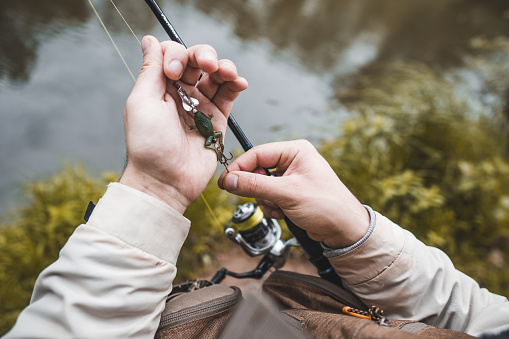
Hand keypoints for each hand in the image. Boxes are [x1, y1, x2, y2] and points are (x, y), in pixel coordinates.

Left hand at [120, 36, 247, 213]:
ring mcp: (201, 105)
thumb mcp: (142, 102)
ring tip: (227, 72)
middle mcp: (180, 92)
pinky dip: (236, 84)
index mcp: (159, 86)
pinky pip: (229, 95)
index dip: (176, 55)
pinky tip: (239, 82)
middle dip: (204, 55)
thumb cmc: (149, 145)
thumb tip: (149, 39)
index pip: (172, 53)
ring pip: (216, 74)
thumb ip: (151, 69)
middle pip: (196, 59)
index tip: (173, 74)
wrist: (166, 180)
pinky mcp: (218, 119)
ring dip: (224, 67)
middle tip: (206, 64)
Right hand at [218, 140, 369, 247]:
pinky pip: (269, 196)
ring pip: (261, 185)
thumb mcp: (287, 194)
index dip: (240, 168)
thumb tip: (230, 179)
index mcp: (295, 151)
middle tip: (265, 199)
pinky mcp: (291, 192)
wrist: (345, 230)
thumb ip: (255, 185)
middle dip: (258, 189)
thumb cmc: (327, 206)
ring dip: (266, 200)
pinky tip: (284, 213)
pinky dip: (272, 206)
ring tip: (281, 208)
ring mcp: (292, 177)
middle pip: (257, 170)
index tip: (225, 182)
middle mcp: (293, 160)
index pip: (257, 153)